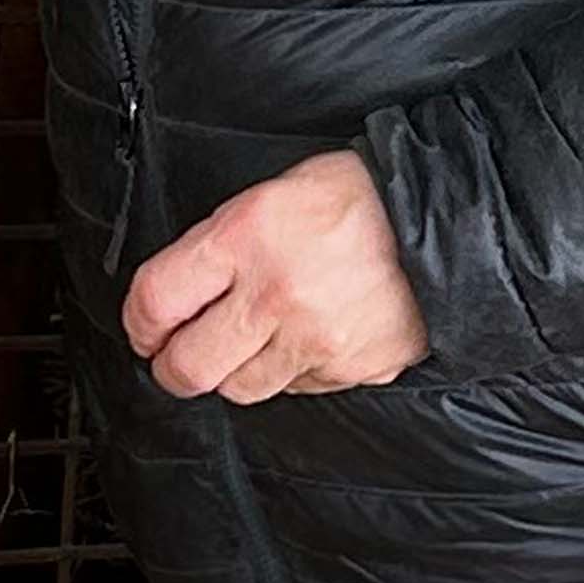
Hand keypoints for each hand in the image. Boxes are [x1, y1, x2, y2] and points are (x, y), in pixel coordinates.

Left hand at [122, 152, 429, 403]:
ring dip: (231, 373)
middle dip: (172, 367)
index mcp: (246, 235)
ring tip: (244, 345)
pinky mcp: (350, 371)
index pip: (158, 299)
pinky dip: (290, 372)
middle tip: (174, 356)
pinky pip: (297, 389)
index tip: (143, 328)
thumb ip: (221, 244)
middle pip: (189, 366)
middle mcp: (275, 294)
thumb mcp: (272, 193)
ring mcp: (315, 341)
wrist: (445, 221)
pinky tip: (304, 339)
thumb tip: (180, 292)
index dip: (138, 322)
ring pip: (240, 388)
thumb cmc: (356, 197)